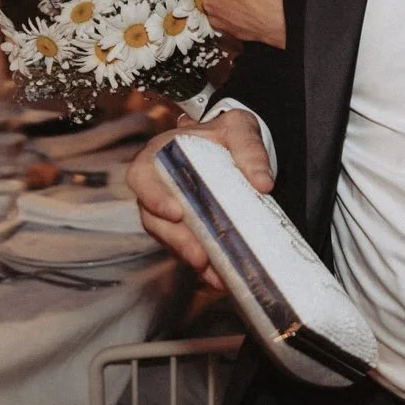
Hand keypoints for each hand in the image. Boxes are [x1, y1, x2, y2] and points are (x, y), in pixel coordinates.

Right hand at [124, 106, 272, 291]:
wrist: (233, 147)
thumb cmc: (226, 133)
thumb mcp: (239, 129)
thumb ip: (250, 150)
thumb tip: (263, 183)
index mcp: (159, 155)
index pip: (141, 176)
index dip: (153, 197)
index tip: (176, 213)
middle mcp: (156, 186)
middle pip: (153, 218)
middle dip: (176, 240)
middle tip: (199, 256)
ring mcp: (166, 210)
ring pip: (168, 239)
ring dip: (189, 257)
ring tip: (214, 273)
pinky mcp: (182, 228)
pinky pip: (184, 249)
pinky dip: (201, 264)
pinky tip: (220, 276)